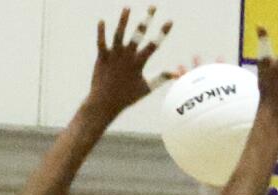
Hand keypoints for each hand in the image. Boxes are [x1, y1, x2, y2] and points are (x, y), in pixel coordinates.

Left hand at [83, 7, 173, 123]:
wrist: (106, 103)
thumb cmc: (127, 97)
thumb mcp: (146, 88)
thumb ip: (161, 78)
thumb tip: (176, 74)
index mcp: (139, 63)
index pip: (154, 45)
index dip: (163, 32)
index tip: (170, 20)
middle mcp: (127, 57)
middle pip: (138, 34)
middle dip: (147, 19)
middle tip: (153, 6)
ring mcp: (114, 56)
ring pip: (119, 34)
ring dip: (123, 20)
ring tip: (127, 7)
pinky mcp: (102, 57)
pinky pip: (101, 42)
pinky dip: (101, 31)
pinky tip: (102, 20)